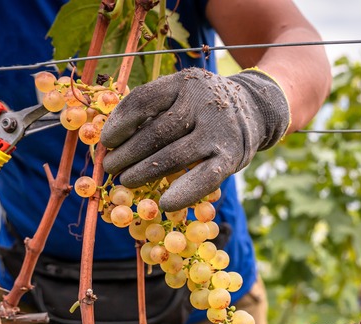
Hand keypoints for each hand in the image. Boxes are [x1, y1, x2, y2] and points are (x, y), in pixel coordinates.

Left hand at [101, 67, 289, 210]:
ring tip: (126, 182)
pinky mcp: (231, 157)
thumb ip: (152, 109)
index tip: (105, 141)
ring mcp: (218, 131)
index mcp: (184, 83)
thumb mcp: (181, 94)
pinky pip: (204, 178)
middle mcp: (202, 103)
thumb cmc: (203, 106)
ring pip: (174, 156)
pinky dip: (183, 192)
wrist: (255, 108)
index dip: (120, 122)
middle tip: (111, 168)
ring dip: (145, 172)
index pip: (144, 100)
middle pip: (156, 131)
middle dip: (128, 153)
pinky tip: (165, 204)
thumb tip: (110, 141)